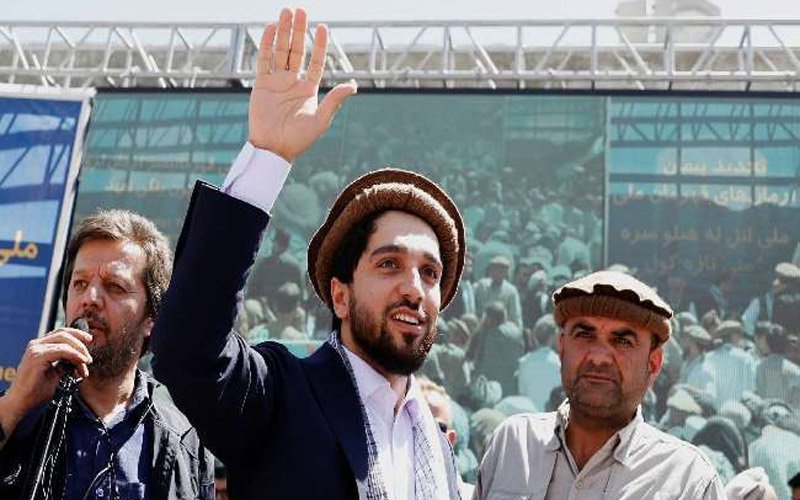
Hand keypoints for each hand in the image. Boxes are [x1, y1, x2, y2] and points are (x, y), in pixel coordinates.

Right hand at [1, 328, 91, 424]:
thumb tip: (81, 358)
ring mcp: (35, 349)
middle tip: (90, 357)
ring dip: (79, 351)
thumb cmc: (37, 391)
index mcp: (40, 347)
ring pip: (65, 340)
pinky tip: (82, 362)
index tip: (90, 341)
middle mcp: (36, 345)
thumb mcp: (56, 374)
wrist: (21, 403)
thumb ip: (65, 364)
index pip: (61, 333)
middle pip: (64, 333)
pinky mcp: (37, 356)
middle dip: (81, 342)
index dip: (77, 335)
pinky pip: (62, 350)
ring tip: (86, 364)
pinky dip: (75, 355)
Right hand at [248, 8, 356, 161]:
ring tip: (286, 12)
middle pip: (297, 50)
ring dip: (284, 32)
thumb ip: (335, 100)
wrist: (274, 149)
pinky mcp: (261, 84)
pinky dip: (267, 44)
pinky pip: (264, 60)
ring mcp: (276, 81)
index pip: (315, 61)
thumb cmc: (299, 139)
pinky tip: (272, 28)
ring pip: (280, 51)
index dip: (319, 44)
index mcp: (308, 89)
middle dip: (299, 30)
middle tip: (301, 10)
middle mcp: (292, 82)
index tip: (323, 27)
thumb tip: (353, 85)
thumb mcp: (321, 119)